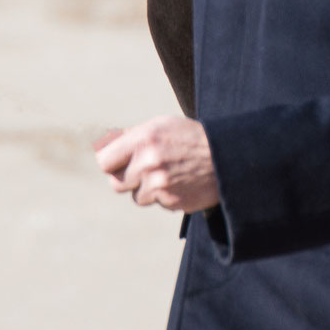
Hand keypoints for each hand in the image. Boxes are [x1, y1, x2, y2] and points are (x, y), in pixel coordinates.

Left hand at [93, 117, 218, 212]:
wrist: (225, 156)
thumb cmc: (189, 137)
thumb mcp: (161, 125)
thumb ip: (132, 136)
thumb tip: (105, 146)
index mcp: (143, 139)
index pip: (104, 162)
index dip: (110, 163)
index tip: (117, 163)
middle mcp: (149, 162)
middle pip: (115, 184)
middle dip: (125, 179)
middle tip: (140, 171)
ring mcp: (160, 185)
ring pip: (137, 197)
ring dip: (147, 189)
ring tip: (167, 174)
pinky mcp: (172, 201)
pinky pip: (157, 203)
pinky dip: (165, 196)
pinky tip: (179, 182)